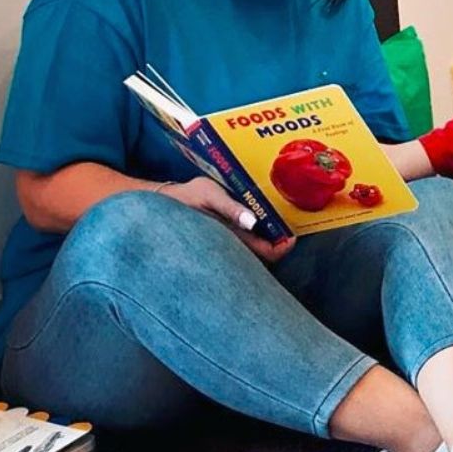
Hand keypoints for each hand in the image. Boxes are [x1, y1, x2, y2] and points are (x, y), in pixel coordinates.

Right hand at [159, 177, 295, 264]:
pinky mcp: (221, 240)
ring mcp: (225, 244)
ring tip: (275, 225)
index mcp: (231, 237)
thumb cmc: (187, 196)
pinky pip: (244, 246)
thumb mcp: (210, 195)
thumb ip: (231, 208)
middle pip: (263, 256)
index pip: (266, 253)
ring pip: (254, 252)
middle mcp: (230, 246)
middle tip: (286, 229)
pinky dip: (256, 238)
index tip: (291, 236)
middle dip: (278, 245)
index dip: (282, 247)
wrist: (161, 202)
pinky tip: (258, 225)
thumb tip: (253, 222)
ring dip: (268, 241)